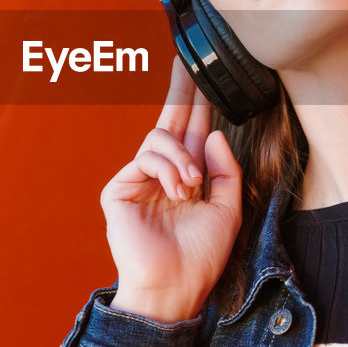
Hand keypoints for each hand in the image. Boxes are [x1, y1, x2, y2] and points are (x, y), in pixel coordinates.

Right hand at [102, 56, 242, 323]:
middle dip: (181, 90)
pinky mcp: (119, 189)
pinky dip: (167, 169)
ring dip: (182, 158)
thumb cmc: (201, 257)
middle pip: (171, 120)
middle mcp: (162, 174)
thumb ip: (225, 170)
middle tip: (187, 60)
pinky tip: (178, 190)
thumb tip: (211, 132)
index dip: (200, 102)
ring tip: (192, 186)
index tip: (205, 73)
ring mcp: (138, 180)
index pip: (193, 131)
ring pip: (159, 139)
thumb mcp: (228, 209)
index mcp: (187, 177)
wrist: (175, 287)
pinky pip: (145, 157)